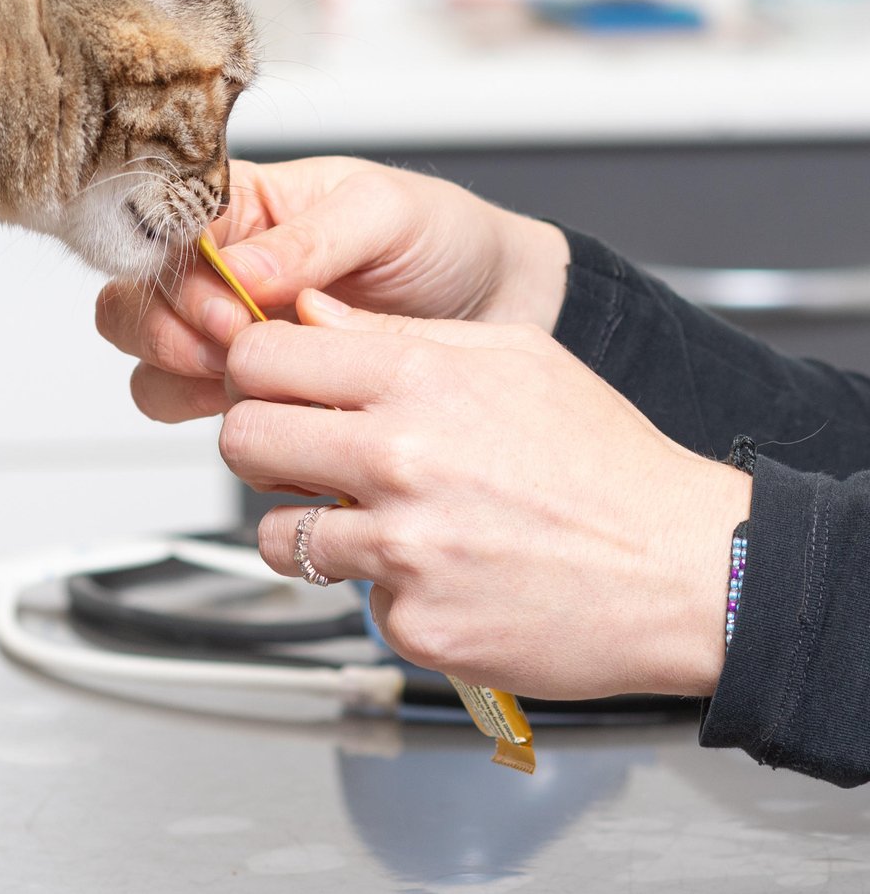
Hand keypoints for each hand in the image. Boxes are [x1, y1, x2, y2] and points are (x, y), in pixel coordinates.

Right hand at [95, 157, 570, 422]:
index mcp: (242, 202)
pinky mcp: (244, 383)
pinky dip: (202, 410)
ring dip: (181, 374)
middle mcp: (218, 265)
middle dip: (171, 330)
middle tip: (240, 347)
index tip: (236, 305)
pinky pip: (179, 400)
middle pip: (131, 297)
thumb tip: (239, 268)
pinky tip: (261, 404)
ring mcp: (223, 327)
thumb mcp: (389, 215)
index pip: (162, 231)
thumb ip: (312, 239)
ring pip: (144, 356)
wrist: (498, 306)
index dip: (181, 275)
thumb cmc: (444, 241)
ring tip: (250, 381)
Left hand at [225, 291, 749, 699]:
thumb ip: (397, 331)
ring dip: (308, 528)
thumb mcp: (515, 357)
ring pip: (275, 532)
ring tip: (371, 522)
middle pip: (243, 440)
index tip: (272, 387)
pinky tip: (441, 573)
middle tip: (300, 457)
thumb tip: (308, 309)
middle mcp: (400, 458)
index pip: (260, 357)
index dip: (255, 371)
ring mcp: (403, 547)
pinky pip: (353, 598)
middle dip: (261, 447)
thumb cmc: (608, 464)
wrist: (688, 571)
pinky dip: (386, 590)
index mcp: (419, 378)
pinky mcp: (415, 621)